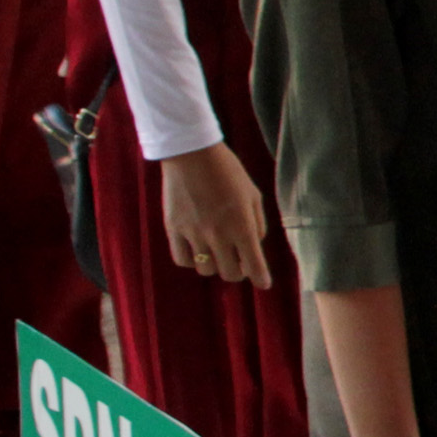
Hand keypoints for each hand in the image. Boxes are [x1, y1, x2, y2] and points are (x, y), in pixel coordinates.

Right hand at [161, 142, 272, 290]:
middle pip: (230, 274)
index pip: (254, 266)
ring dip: (215, 265)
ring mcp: (194, 234)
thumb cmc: (228, 171)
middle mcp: (218, 235)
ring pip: (206, 270)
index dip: (261, 279)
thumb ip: (257, 224)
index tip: (263, 283)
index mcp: (242, 226)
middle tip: (239, 261)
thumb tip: (254, 248)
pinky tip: (197, 250)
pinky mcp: (173, 229)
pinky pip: (182, 260)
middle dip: (238, 271)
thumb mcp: (253, 195)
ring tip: (217, 251)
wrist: (192, 153)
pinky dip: (192, 261)